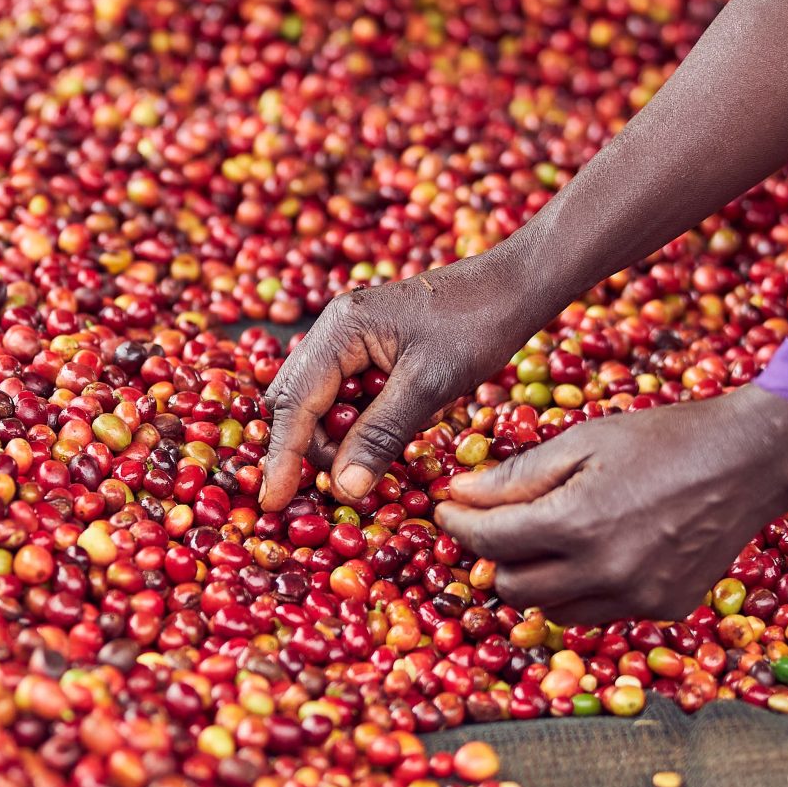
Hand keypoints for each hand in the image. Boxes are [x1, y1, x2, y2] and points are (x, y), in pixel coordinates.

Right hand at [259, 251, 548, 509]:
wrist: (514, 287)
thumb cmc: (477, 326)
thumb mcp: (429, 385)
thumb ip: (381, 435)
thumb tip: (344, 489)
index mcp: (339, 330)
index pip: (294, 403)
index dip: (282, 456)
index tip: (273, 500)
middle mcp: (334, 332)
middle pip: (296, 403)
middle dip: (308, 450)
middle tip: (336, 487)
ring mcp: (350, 340)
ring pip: (321, 404)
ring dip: (337, 441)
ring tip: (370, 465)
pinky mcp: (370, 352)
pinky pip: (348, 398)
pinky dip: (358, 427)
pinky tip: (387, 440)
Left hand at [435, 387, 787, 625]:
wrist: (751, 459)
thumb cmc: (664, 438)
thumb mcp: (583, 441)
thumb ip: (516, 476)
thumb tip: (459, 495)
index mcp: (577, 523)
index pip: (488, 542)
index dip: (458, 525)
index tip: (447, 509)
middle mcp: (604, 571)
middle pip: (511, 586)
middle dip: (494, 556)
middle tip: (495, 524)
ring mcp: (636, 596)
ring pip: (551, 609)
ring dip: (534, 579)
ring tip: (544, 541)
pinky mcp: (662, 607)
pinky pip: (596, 613)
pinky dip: (579, 591)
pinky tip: (591, 555)